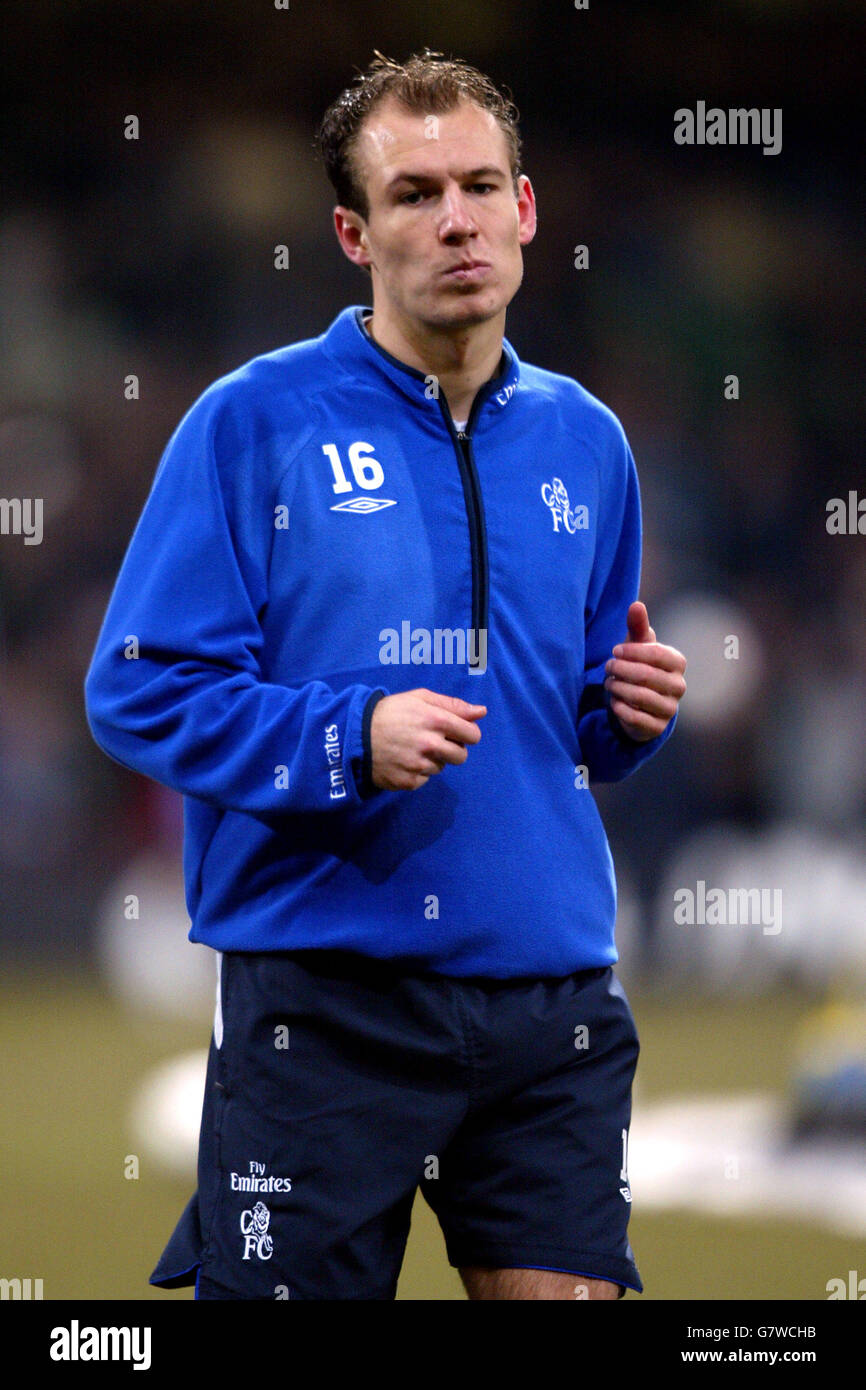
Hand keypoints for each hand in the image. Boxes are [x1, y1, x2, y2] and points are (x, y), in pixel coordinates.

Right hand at [370, 689, 486, 789]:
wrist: (355, 736)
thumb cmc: (390, 712)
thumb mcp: (420, 698)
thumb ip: (453, 705)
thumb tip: (482, 712)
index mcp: (436, 720)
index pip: (473, 735)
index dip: (467, 733)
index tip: (456, 732)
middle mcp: (430, 744)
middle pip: (461, 756)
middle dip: (452, 749)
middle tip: (432, 741)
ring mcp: (419, 765)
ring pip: (442, 767)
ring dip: (433, 760)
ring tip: (412, 748)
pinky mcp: (409, 782)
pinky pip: (425, 779)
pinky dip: (417, 772)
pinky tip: (403, 760)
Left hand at [604, 601, 685, 742]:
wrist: (640, 703)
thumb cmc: (639, 665)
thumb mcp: (637, 646)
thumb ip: (637, 626)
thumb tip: (636, 604)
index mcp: (677, 663)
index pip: (657, 653)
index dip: (633, 651)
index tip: (615, 650)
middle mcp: (678, 686)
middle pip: (646, 675)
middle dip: (621, 669)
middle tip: (608, 666)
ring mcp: (669, 709)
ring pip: (640, 697)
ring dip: (618, 687)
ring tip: (609, 682)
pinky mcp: (656, 727)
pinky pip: (634, 717)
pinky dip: (619, 707)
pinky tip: (614, 700)